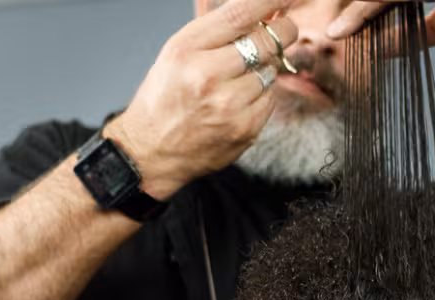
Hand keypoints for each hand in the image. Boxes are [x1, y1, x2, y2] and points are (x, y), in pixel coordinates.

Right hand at [111, 0, 301, 199]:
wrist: (150, 150)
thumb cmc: (164, 97)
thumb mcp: (178, 52)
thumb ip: (218, 31)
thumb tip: (264, 10)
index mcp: (186, 49)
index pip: (239, 14)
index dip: (270, 1)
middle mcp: (206, 75)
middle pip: (265, 41)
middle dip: (282, 30)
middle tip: (284, 27)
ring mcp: (228, 105)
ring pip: (271, 70)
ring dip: (264, 68)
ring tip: (238, 78)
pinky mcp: (244, 128)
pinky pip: (270, 98)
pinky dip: (261, 95)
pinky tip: (238, 101)